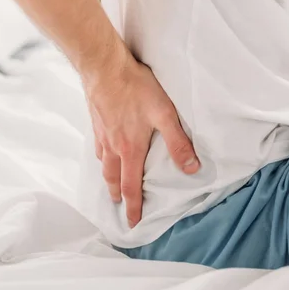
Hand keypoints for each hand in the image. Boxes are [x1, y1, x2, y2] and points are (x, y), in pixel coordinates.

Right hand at [83, 41, 199, 228]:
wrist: (104, 67)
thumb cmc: (136, 89)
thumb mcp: (165, 115)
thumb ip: (178, 143)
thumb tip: (191, 168)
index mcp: (130, 149)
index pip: (131, 186)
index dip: (134, 206)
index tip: (133, 223)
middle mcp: (113, 146)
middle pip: (113, 178)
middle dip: (118, 195)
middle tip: (119, 207)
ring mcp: (102, 133)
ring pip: (103, 164)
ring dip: (108, 179)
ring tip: (110, 185)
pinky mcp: (97, 120)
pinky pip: (97, 147)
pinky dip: (101, 158)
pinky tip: (103, 152)